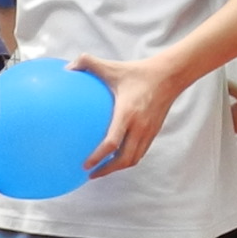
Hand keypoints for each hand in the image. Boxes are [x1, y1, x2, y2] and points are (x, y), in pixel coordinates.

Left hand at [74, 52, 179, 176]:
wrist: (169, 75)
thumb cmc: (138, 72)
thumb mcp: (112, 67)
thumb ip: (88, 63)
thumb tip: (67, 68)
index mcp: (127, 113)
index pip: (112, 143)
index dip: (98, 157)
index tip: (85, 165)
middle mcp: (139, 126)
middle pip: (124, 159)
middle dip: (107, 170)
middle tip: (91, 174)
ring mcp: (148, 131)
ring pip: (134, 158)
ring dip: (118, 167)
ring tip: (102, 169)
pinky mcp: (154, 131)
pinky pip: (141, 151)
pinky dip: (128, 158)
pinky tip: (117, 155)